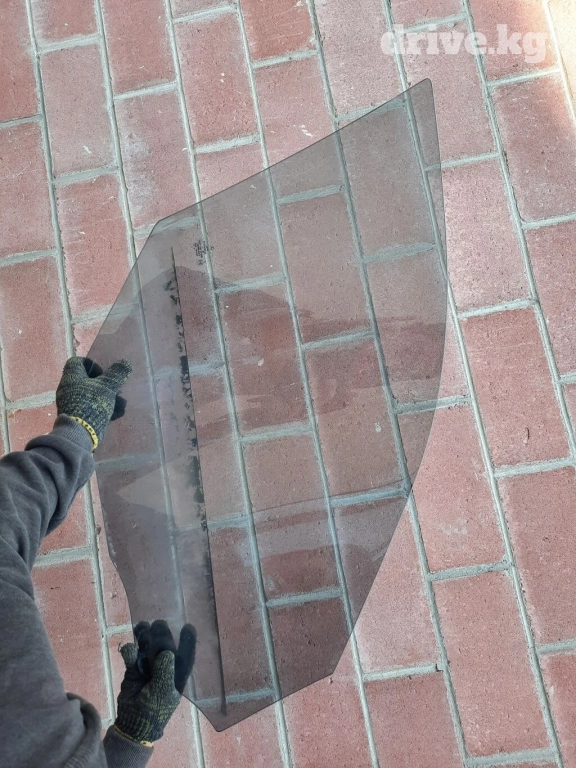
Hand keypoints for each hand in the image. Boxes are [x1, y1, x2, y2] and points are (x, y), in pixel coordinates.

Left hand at [55, 357, 131, 450]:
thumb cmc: (92, 404)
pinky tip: (117, 414)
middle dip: (105, 384)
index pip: (76, 362)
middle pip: (87, 380)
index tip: (103, 372)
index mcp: (72, 377)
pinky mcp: (77, 416)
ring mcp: (71, 403)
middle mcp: (68, 388)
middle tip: (116, 389)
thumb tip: (126, 363)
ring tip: (121, 404)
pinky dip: (103, 408)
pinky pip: (90, 407)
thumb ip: (117, 374)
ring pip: (91, 395)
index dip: (91, 364)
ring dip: (107, 397)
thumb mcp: (108, 386)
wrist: (81, 433)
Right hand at [114, 620, 196, 744]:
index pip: (185, 655)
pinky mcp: (133, 668)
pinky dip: (129, 650)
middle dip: (162, 634)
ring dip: (145, 635)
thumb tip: (167, 653)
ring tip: (142, 627)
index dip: (187, 641)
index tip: (188, 626)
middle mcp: (164, 666)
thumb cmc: (155, 710)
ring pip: (147, 646)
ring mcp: (148, 666)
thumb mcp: (162, 693)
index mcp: (177, 674)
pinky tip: (130, 649)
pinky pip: (131, 655)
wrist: (133, 722)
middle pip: (164, 645)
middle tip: (158, 624)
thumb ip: (164, 673)